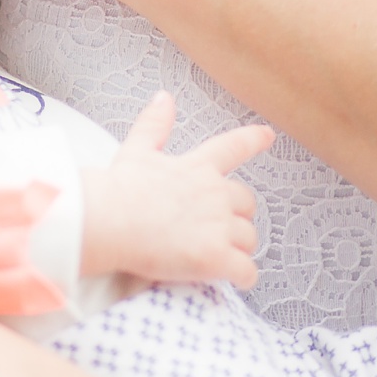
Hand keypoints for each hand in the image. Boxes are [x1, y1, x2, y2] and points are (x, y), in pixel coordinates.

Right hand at [80, 93, 273, 288]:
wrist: (109, 220)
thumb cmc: (118, 188)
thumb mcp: (136, 150)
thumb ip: (154, 125)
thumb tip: (163, 96)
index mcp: (198, 168)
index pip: (233, 147)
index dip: (252, 140)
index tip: (268, 135)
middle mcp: (215, 193)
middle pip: (247, 203)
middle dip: (237, 216)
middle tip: (215, 228)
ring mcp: (218, 226)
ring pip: (248, 238)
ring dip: (237, 248)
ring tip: (214, 255)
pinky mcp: (216, 257)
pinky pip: (246, 271)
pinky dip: (242, 276)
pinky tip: (232, 279)